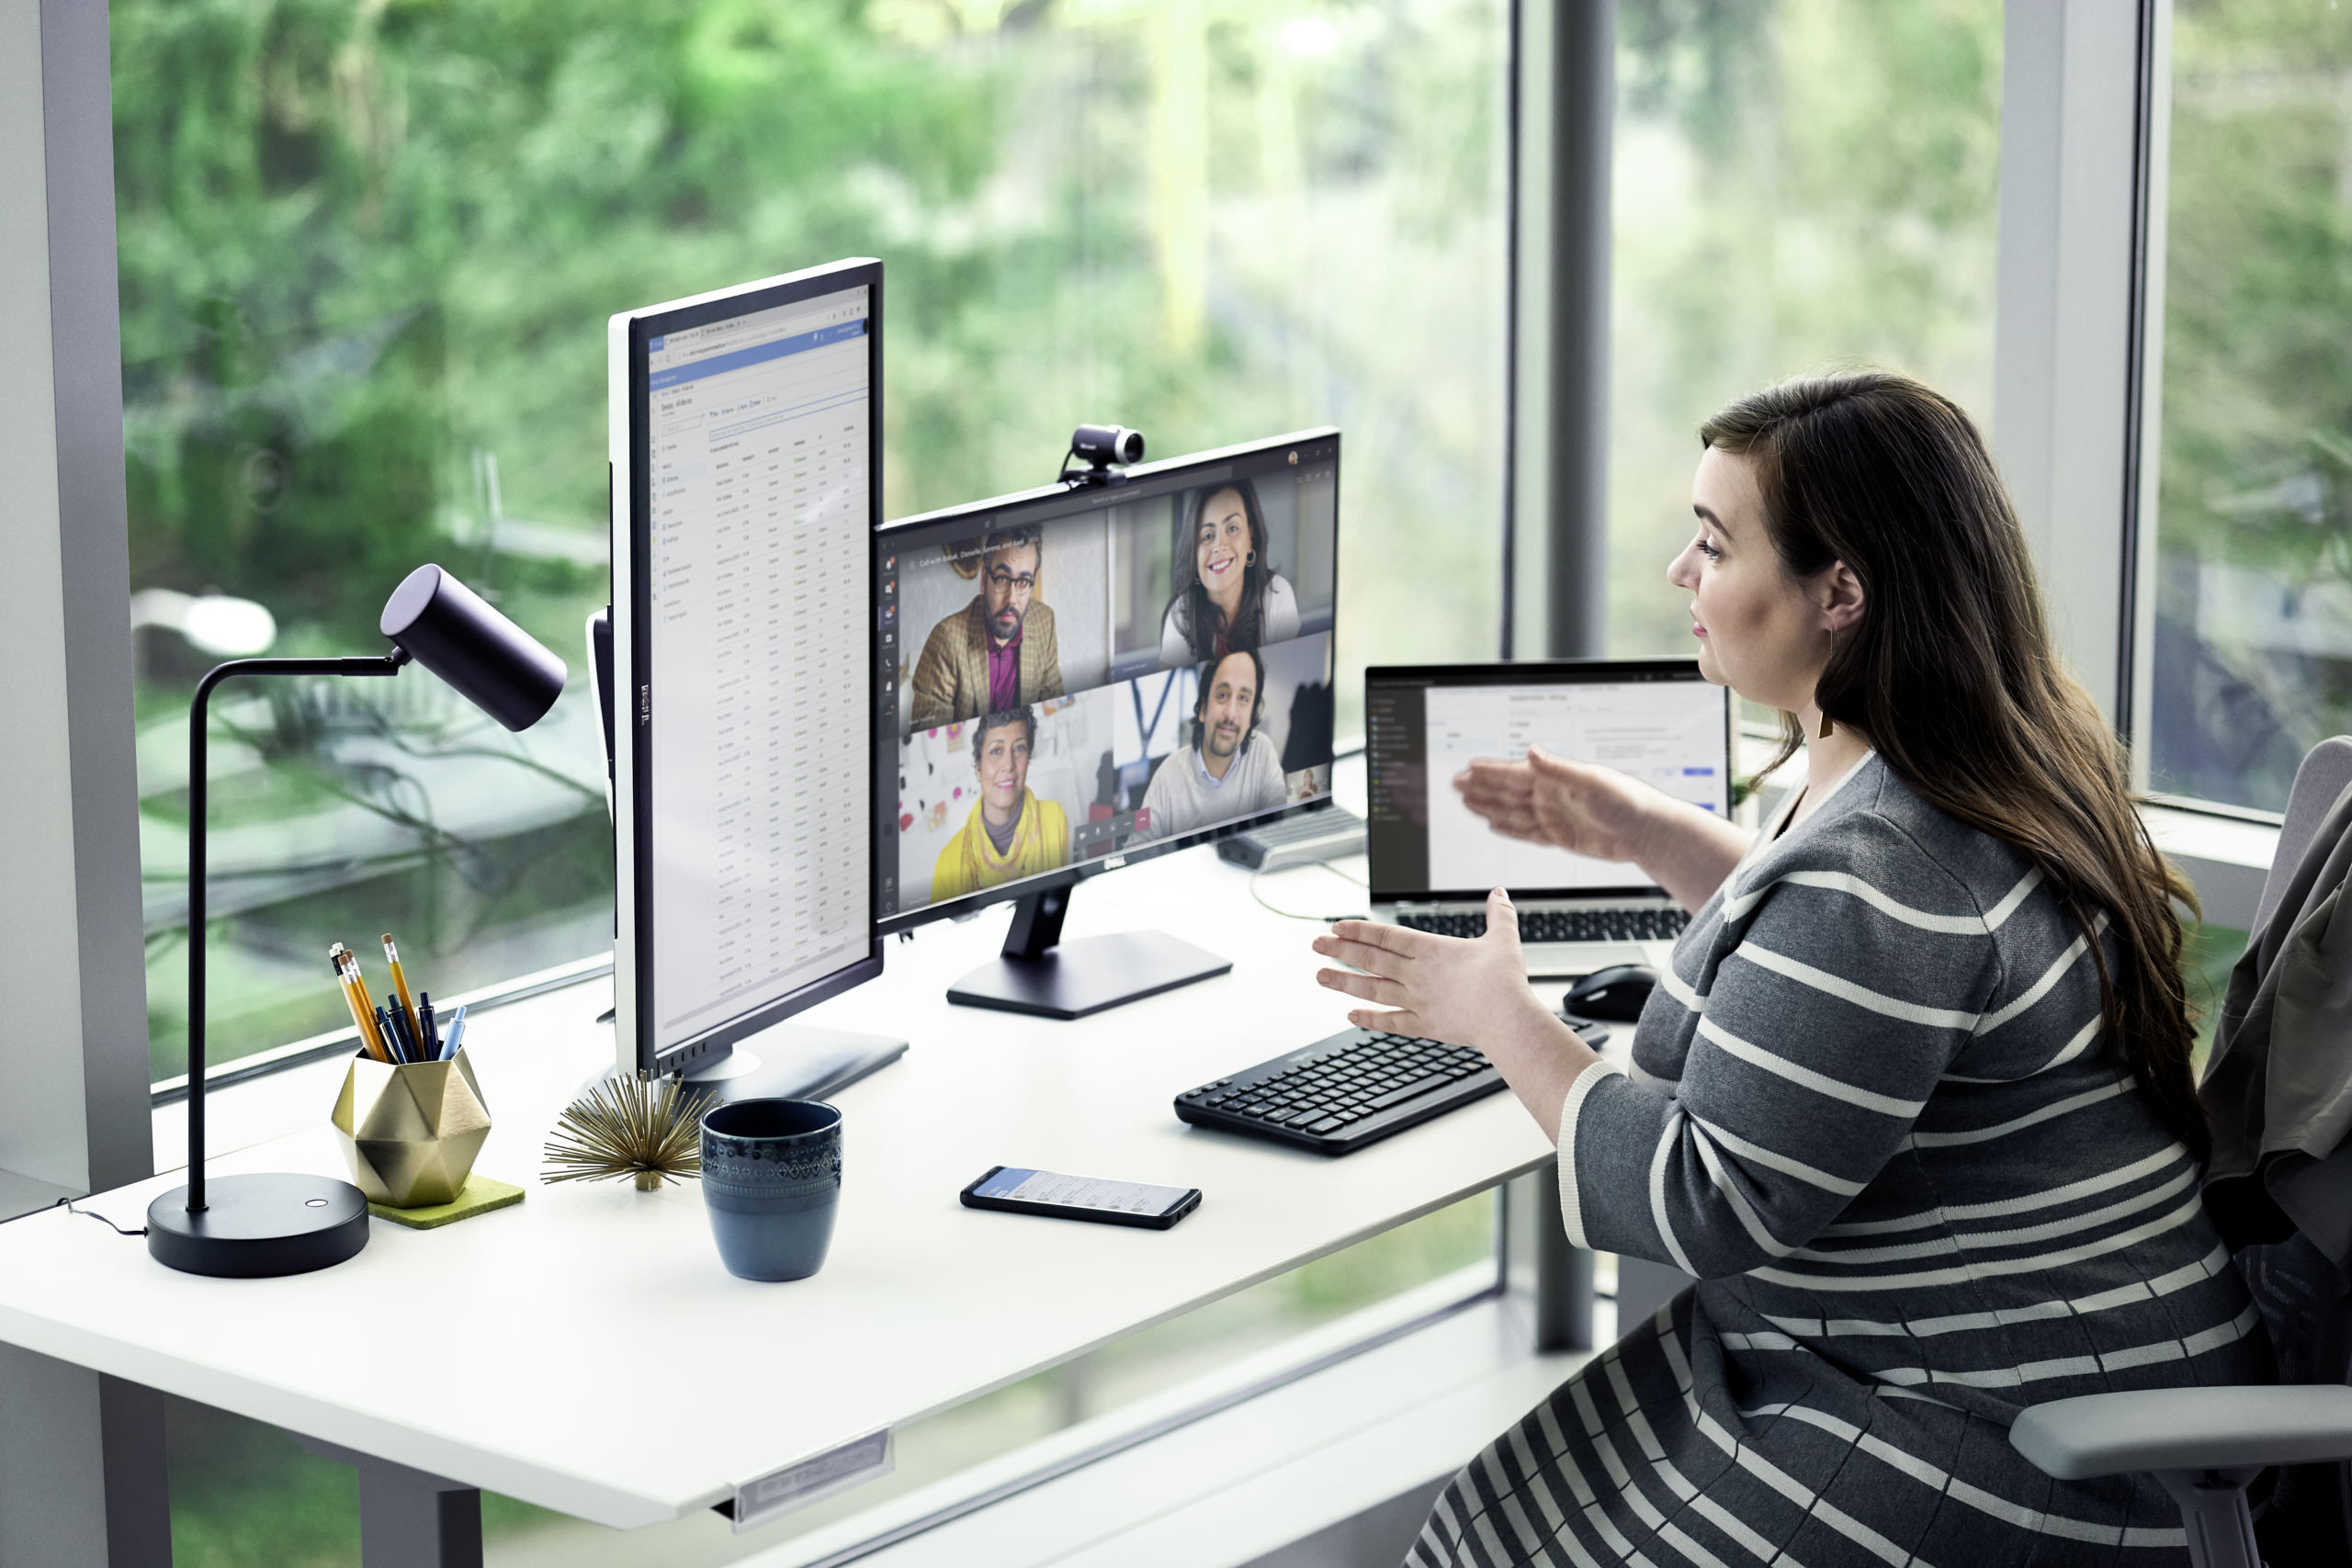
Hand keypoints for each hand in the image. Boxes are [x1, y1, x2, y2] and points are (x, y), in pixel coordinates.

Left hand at [1313, 888, 1600, 1142]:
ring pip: (1372, 988)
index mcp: (1431, 950)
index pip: (1385, 935)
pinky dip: (1369, 1019)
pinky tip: (1350, 1015)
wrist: (1506, 1018)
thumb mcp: (1503, 938)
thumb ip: (1499, 914)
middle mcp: (1417, 974)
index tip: (1336, 926)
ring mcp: (1417, 1000)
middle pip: (1370, 958)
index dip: (1358, 929)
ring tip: (1320, 976)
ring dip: (1343, 982)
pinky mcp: (1424, 1025)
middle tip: (1315, 945)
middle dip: (1340, 950)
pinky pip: (1390, 1022)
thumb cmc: (1505, 980)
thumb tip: (1500, 893)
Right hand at [1453, 745, 1656, 862]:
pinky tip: (1494, 823)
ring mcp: (1554, 816)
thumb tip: (1530, 751)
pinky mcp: (1561, 836)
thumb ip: (1557, 769)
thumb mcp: (1591, 781)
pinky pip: (1527, 832)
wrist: (1647, 831)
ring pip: (1512, 811)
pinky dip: (1508, 827)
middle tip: (1456, 783)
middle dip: (1481, 787)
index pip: (1514, 773)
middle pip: (1507, 791)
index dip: (1489, 771)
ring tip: (1467, 801)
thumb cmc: (1627, 800)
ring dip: (1489, 806)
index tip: (1467, 768)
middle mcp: (1551, 795)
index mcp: (1555, 779)